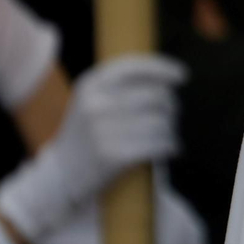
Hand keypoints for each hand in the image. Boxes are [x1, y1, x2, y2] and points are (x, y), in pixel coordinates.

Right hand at [0, 54, 183, 243]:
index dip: (163, 69)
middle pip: (155, 96)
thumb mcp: (91, 100)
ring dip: (172, 129)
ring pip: (161, 122)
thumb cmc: (87, 133)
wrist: (62, 174)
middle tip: (172, 116)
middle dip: (171, 106)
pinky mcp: (113, 155)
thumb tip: (166, 76)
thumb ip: (120, 85)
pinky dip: (170, 146)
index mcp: (90, 84)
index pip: (134, 68)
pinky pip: (158, 144)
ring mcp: (102, 130)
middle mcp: (95, 104)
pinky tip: (170, 148)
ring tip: (169, 135)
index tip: (182, 76)